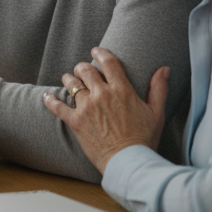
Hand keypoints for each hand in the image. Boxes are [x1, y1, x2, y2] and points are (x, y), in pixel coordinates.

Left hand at [43, 47, 168, 173]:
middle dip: (83, 67)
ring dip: (69, 79)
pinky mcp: (75, 121)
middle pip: (85, 70)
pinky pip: (57, 107)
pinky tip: (46, 96)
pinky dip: (50, 100)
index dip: (100, 53)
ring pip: (71, 84)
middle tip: (82, 69)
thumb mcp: (156, 112)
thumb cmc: (144, 138)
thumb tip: (164, 68)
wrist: (128, 161)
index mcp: (121, 90)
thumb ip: (159, 88)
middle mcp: (102, 95)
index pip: (108, 62)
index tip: (96, 51)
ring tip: (69, 79)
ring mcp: (86, 107)